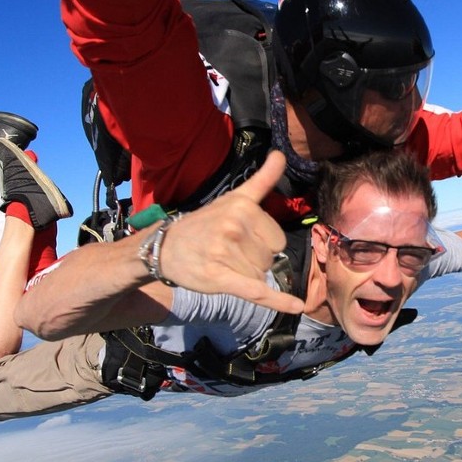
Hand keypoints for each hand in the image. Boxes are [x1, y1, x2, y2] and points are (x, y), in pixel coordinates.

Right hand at [158, 151, 304, 313]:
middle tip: (230, 251)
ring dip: (247, 275)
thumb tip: (281, 154)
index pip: (278, 238)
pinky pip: (256, 292)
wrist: (166, 248)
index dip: (264, 243)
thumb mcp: (234, 197)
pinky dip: (277, 301)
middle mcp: (235, 227)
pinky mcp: (220, 279)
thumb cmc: (205, 223)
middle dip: (255, 259)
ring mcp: (226, 253)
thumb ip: (262, 179)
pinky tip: (296, 307)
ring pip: (261, 275)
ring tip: (224, 263)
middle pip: (271, 257)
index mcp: (243, 206)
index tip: (242, 238)